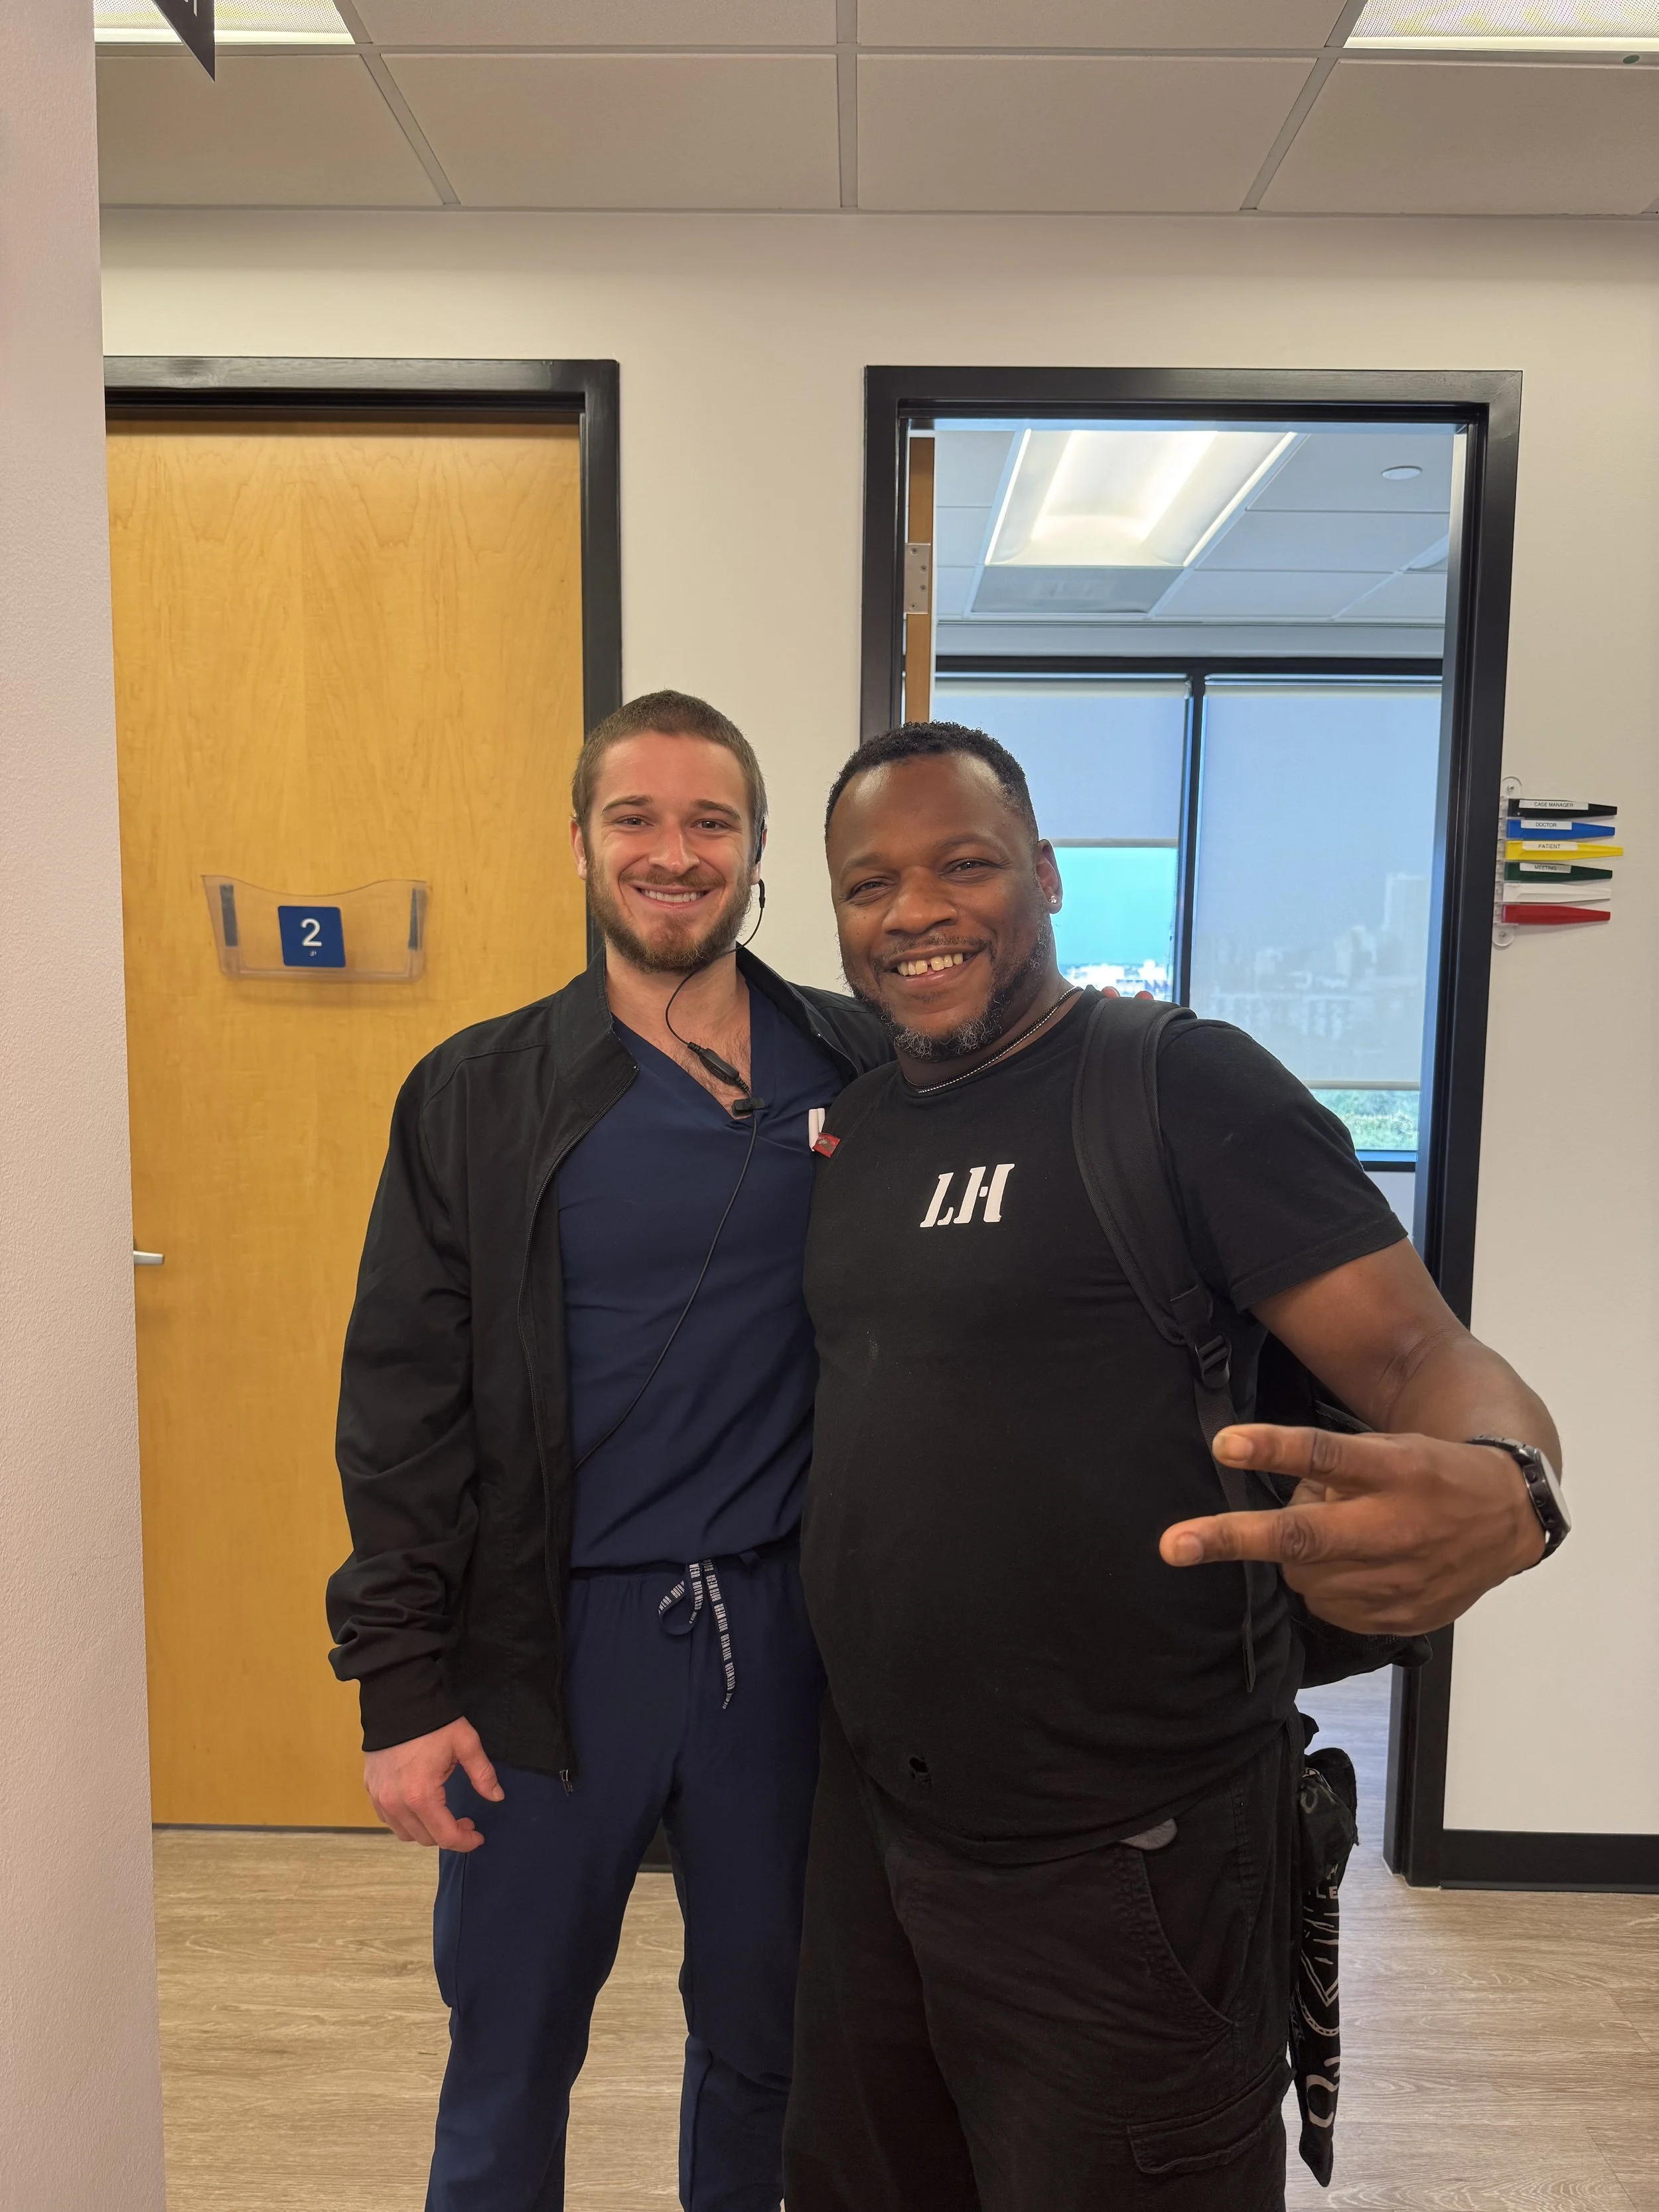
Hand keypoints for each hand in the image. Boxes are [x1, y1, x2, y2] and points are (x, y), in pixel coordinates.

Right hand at [363, 1718, 503, 1850]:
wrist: (397, 1701)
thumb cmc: (433, 1723)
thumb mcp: (466, 1744)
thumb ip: (483, 1774)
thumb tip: (497, 1797)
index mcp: (422, 1796)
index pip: (445, 1836)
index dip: (465, 1841)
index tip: (478, 1836)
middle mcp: (396, 1804)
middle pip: (425, 1839)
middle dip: (449, 1835)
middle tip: (465, 1821)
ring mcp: (380, 1798)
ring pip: (405, 1833)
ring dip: (426, 1831)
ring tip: (443, 1815)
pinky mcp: (370, 1790)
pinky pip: (388, 1819)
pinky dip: (406, 1821)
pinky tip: (420, 1807)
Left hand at [1159, 1426, 1545, 1635]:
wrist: (1509, 1518)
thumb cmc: (1433, 1475)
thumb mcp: (1388, 1450)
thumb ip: (1332, 1471)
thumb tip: (1280, 1502)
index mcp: (1394, 1470)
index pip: (1326, 1454)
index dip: (1273, 1448)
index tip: (1223, 1443)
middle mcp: (1395, 1526)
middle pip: (1301, 1535)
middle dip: (1231, 1540)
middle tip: (1173, 1545)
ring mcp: (1398, 1578)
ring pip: (1304, 1574)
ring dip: (1296, 1556)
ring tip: (1338, 1533)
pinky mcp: (1401, 1615)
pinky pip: (1329, 1605)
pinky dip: (1325, 1584)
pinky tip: (1355, 1565)